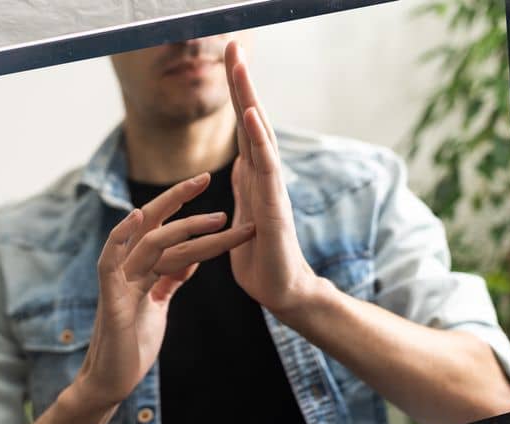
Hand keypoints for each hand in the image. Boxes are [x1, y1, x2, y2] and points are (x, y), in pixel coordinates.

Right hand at [66, 174, 254, 414]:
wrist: (113, 381)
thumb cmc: (134, 345)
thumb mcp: (159, 305)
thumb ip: (169, 279)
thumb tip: (191, 257)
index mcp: (142, 269)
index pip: (166, 231)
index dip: (188, 211)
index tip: (214, 193)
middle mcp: (128, 268)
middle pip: (153, 223)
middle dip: (180, 199)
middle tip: (209, 176)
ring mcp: (118, 282)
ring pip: (148, 242)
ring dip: (182, 227)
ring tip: (215, 217)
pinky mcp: (111, 300)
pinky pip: (110, 261)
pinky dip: (120, 237)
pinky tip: (135, 217)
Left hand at [222, 40, 325, 319]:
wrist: (281, 293)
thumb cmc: (261, 260)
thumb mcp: (242, 216)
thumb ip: (243, 189)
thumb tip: (241, 164)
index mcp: (253, 176)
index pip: (243, 126)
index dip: (235, 93)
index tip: (228, 58)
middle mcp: (265, 175)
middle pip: (253, 119)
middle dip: (242, 82)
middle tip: (233, 44)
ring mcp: (272, 189)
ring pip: (260, 134)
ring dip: (249, 98)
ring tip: (240, 64)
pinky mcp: (273, 207)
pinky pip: (264, 167)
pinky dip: (258, 138)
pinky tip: (250, 113)